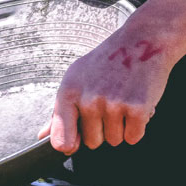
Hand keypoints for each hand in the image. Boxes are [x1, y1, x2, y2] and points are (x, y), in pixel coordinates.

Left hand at [37, 30, 173, 154]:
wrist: (142, 41)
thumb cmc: (106, 62)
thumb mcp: (76, 79)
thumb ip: (60, 112)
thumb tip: (42, 136)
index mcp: (68, 93)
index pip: (61, 140)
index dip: (70, 145)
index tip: (75, 142)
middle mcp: (88, 99)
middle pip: (92, 143)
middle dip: (102, 129)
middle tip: (109, 105)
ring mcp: (113, 104)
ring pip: (114, 140)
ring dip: (121, 127)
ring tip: (123, 101)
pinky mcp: (137, 108)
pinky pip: (133, 137)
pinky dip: (137, 127)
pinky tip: (135, 106)